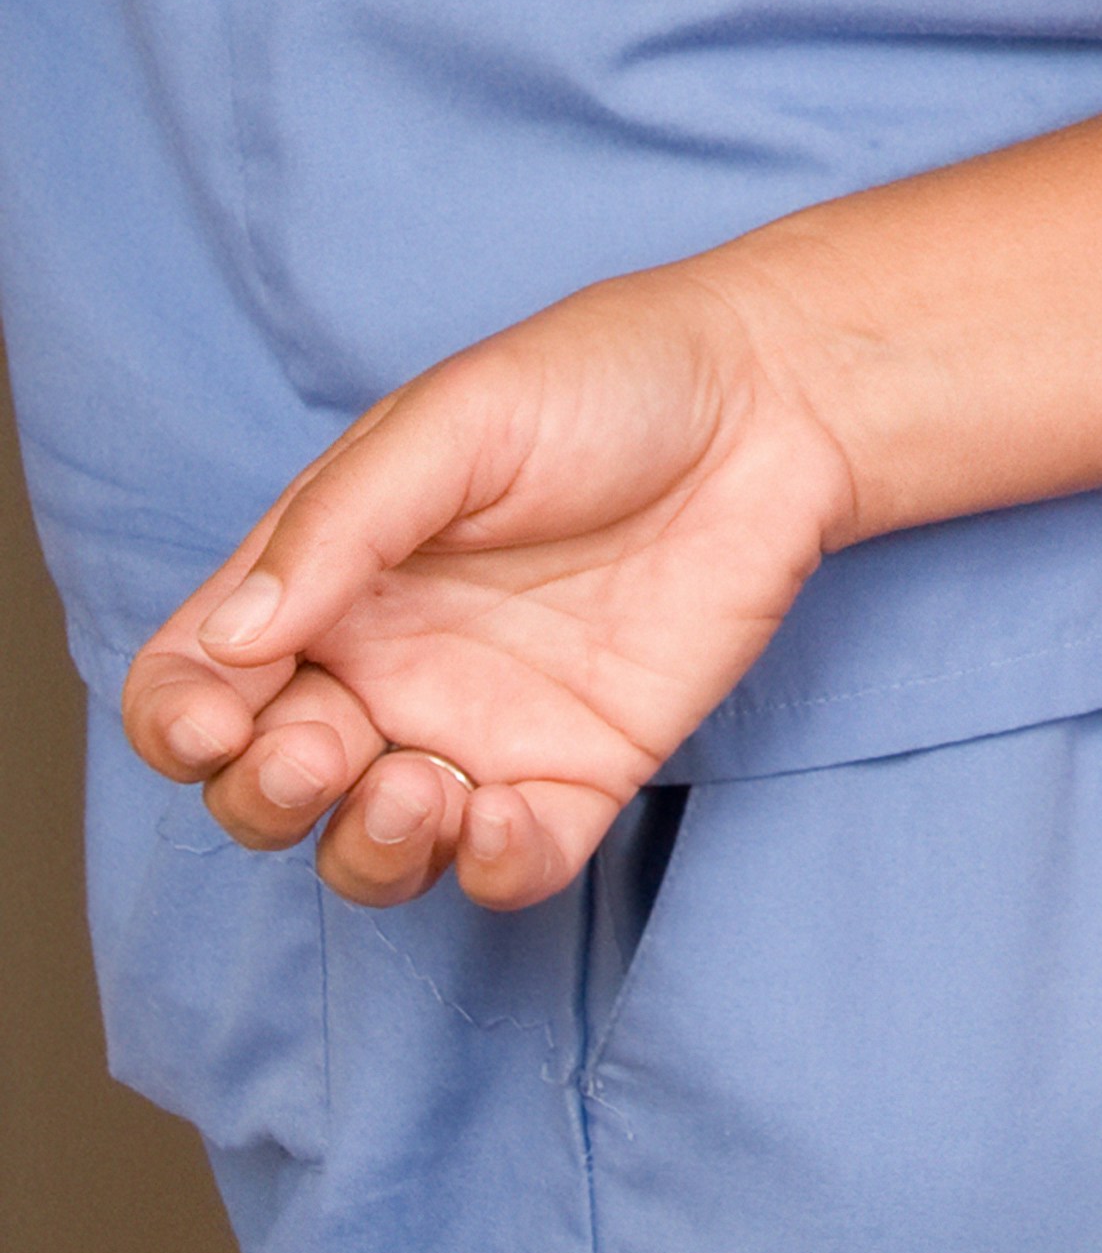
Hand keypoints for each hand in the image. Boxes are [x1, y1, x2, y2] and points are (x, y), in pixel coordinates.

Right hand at [118, 263, 861, 911]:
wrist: (772, 403)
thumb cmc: (603, 382)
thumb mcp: (456, 421)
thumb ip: (339, 529)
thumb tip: (229, 641)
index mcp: (323, 582)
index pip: (196, 683)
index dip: (178, 723)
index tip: (216, 721)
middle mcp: (385, 669)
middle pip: (264, 787)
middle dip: (264, 797)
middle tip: (324, 752)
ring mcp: (479, 729)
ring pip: (371, 850)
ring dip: (366, 851)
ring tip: (418, 790)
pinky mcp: (579, 770)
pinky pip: (508, 868)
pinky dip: (488, 870)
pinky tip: (504, 817)